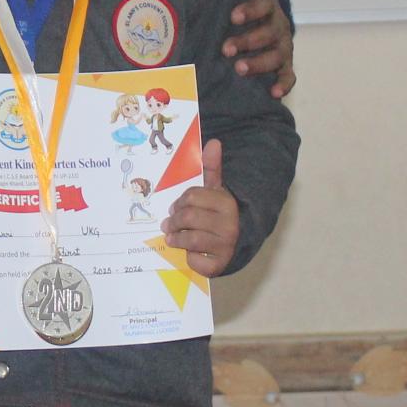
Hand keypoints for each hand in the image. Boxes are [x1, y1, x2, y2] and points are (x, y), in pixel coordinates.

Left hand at [162, 138, 239, 277]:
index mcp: (226, 203)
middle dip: (173, 221)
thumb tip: (213, 142)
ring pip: (190, 240)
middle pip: (188, 218)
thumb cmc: (219, 213)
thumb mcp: (216, 190)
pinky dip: (190, 259)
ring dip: (177, 239)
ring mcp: (226, 246)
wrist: (238, 241)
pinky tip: (190, 253)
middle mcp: (229, 224)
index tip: (176, 207)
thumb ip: (212, 168)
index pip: (192, 197)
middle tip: (168, 224)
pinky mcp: (220, 265)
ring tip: (172, 237)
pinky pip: (197, 262)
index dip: (179, 202)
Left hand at [221, 0, 295, 98]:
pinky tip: (273, 92)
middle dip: (247, 41)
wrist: (255, 28)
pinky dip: (283, 84)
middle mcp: (279, 25)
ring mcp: (284, 47)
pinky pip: (289, 76)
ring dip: (258, 63)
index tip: (233, 17)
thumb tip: (183, 8)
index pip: (263, 4)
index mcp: (267, 5)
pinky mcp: (285, 66)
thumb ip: (216, 5)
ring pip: (277, 55)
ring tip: (239, 69)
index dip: (250, 10)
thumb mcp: (229, 3)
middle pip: (270, 32)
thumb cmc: (235, 15)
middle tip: (226, 50)